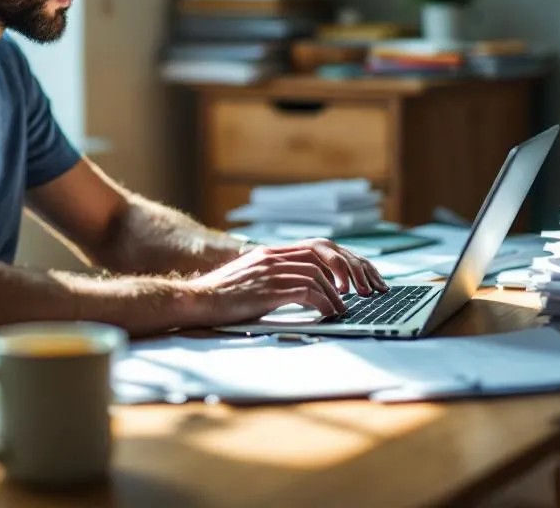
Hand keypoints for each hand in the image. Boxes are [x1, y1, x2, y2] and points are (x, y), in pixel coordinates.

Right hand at [183, 242, 387, 326]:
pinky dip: (324, 302)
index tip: (357, 276)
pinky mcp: (267, 289)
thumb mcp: (252, 278)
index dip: (342, 259)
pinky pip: (306, 291)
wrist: (196, 299)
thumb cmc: (222, 296)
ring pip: (317, 273)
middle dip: (349, 269)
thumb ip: (276, 276)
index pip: (317, 246)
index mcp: (271, 252)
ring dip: (336, 292)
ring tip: (344, 307)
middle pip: (323, 252)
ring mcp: (270, 271)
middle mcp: (273, 256)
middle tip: (363, 289)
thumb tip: (306, 289)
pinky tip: (329, 313)